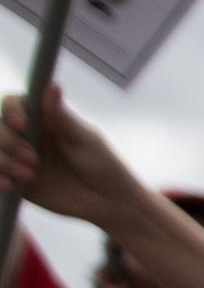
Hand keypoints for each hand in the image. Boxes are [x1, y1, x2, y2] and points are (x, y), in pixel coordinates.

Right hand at [2, 86, 153, 228]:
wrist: (108, 202)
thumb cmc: (104, 166)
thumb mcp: (85, 140)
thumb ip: (62, 117)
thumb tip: (52, 85)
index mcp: (44, 119)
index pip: (13, 104)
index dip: (11, 111)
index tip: (23, 125)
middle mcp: (27, 135)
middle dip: (10, 142)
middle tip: (34, 160)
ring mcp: (18, 158)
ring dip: (3, 162)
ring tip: (29, 176)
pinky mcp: (15, 180)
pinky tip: (10, 186)